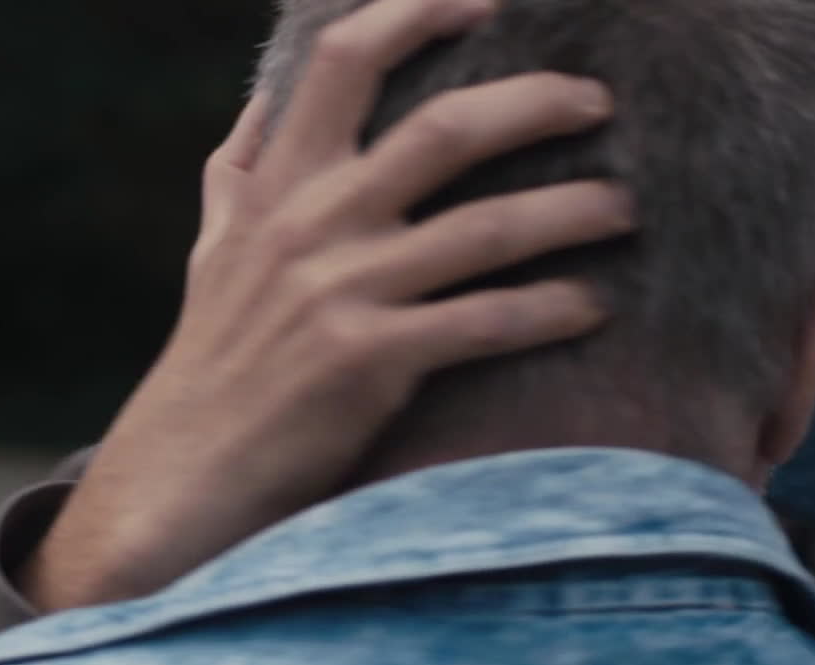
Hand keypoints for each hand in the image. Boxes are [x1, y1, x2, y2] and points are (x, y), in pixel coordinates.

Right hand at [23, 0, 634, 612]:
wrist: (186, 468)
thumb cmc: (215, 356)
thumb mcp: (213, 246)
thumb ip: (243, 168)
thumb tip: (264, 101)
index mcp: (278, 184)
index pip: (344, 61)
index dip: (415, 13)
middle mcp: (312, 223)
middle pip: (444, 130)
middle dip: (536, 104)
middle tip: (600, 103)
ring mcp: (343, 291)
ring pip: (485, 229)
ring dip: (572, 211)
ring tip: (627, 206)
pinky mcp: (371, 362)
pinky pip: (486, 323)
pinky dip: (550, 310)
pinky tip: (594, 306)